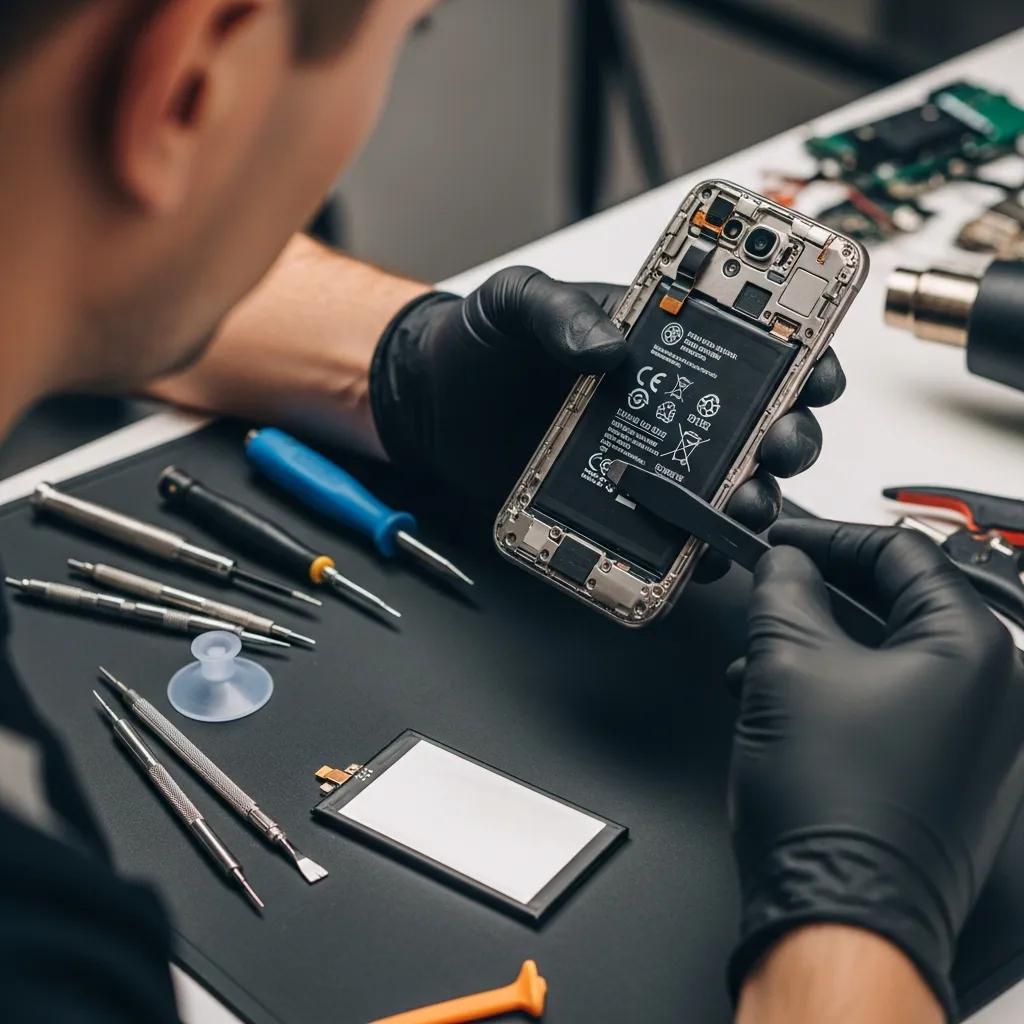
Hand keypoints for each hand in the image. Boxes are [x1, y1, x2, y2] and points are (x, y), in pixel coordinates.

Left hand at [370, 265, 845, 573]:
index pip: (757, 352)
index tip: (816, 376)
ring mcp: (648, 463)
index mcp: (664, 346)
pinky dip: (690, 554)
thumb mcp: (516, 304)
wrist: (431, 406)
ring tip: (734, 507)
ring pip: (727, 491)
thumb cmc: (481, 347)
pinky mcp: (617, 511)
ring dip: (747, 503)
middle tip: (778, 448)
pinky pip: (670, 541)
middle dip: (787, 441)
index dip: (802, 362)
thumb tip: (608, 344)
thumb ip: (557, 310)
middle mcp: (670, 408)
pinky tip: (690, 555)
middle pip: (760, 429)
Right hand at [727, 520, 1023, 1018]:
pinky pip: (891, 701)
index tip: (784, 540)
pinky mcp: (948, 773)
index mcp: (974, 650)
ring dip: (819, 643)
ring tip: (760, 651)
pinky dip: (836, 687)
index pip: (899, 554)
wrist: (839, 915)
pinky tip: (780, 695)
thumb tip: (786, 563)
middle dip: (820, 593)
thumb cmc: (832, 808)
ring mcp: (975, 738)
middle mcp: (993, 691)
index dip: (828, 538)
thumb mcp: (787, 663)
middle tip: (772, 585)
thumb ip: (785, 590)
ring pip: (888, 655)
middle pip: (897, 605)